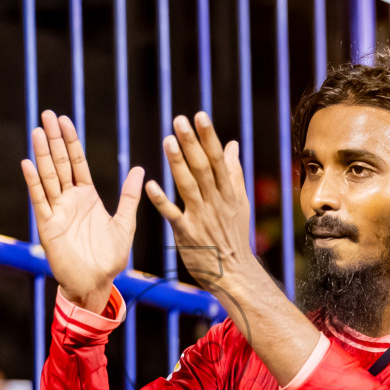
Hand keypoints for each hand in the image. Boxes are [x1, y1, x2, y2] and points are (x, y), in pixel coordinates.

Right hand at [20, 110, 143, 311]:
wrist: (95, 284)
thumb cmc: (109, 258)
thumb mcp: (125, 224)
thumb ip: (129, 196)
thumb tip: (139, 169)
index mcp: (87, 197)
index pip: (77, 163)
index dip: (71, 141)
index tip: (65, 120)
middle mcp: (70, 200)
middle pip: (60, 163)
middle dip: (54, 139)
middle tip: (46, 114)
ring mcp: (57, 211)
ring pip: (48, 177)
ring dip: (42, 154)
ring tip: (37, 131)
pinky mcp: (47, 225)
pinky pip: (40, 200)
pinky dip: (34, 182)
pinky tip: (28, 163)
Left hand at [144, 113, 254, 290]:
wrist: (234, 273)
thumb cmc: (234, 236)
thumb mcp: (240, 203)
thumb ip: (234, 173)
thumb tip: (233, 144)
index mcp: (228, 192)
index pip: (217, 159)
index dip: (208, 137)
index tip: (199, 116)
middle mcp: (215, 202)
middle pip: (202, 167)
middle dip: (191, 142)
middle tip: (179, 120)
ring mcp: (201, 217)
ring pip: (188, 186)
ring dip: (177, 163)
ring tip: (167, 140)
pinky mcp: (187, 234)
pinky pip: (172, 214)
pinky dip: (161, 199)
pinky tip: (150, 184)